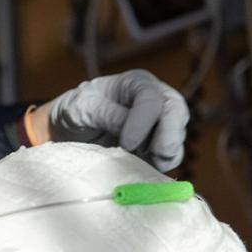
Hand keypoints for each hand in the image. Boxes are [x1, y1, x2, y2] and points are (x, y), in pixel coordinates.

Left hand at [36, 69, 189, 170]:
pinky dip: (166, 163)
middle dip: (170, 134)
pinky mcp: (159, 144)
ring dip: (168, 151)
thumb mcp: (81, 107)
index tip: (126, 144)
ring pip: (178, 133)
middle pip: (176, 111)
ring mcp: (161, 121)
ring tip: (152, 163)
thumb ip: (105, 114)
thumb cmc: (77, 110)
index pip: (150, 98)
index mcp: (136, 83)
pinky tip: (152, 169)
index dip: (143, 121)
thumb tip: (129, 129)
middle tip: (160, 154)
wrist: (73, 130)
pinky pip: (172, 153)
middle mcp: (155, 98)